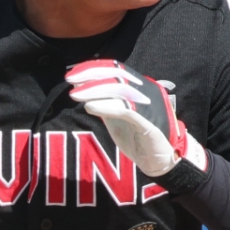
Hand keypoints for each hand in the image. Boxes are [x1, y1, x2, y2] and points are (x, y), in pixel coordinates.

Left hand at [65, 59, 206, 178]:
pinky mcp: (148, 123)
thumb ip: (104, 105)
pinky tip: (90, 107)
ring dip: (95, 90)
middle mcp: (144, 92)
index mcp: (137, 88)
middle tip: (71, 81)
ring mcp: (147, 106)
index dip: (92, 68)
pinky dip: (106, 106)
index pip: (115, 69)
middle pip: (116, 74)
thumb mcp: (116, 119)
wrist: (158, 161)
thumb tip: (85, 93)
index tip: (73, 75)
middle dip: (90, 75)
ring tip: (76, 95)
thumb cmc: (137, 139)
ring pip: (120, 89)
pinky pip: (126, 110)